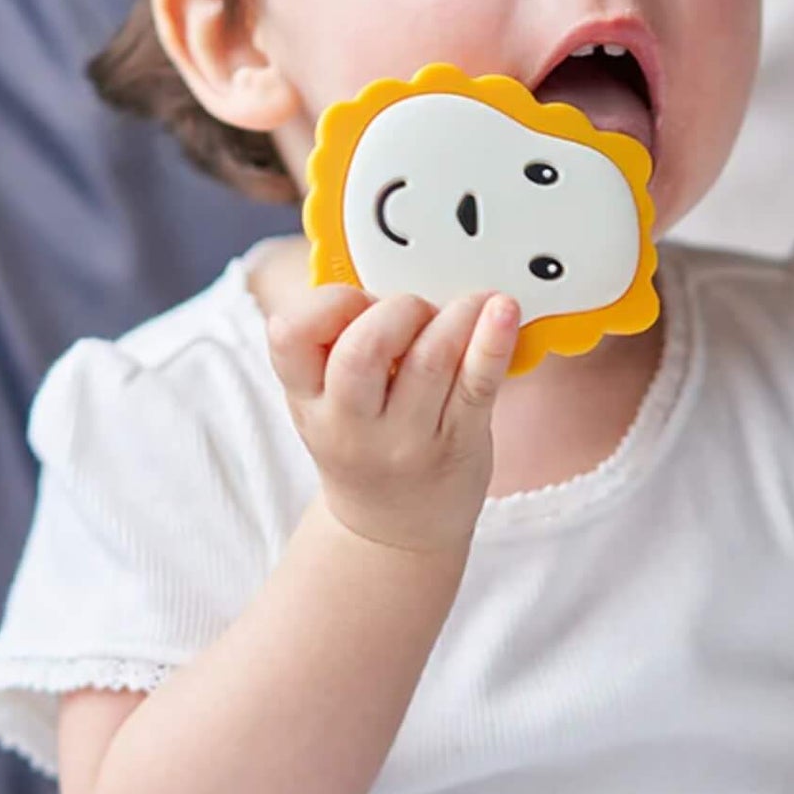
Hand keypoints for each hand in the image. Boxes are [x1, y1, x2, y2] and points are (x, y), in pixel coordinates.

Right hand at [267, 283, 518, 553]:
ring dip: (453, 316)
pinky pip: (478, 386)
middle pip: (362, 351)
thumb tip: (391, 264)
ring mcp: (406, 439)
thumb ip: (339, 343)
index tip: (355, 300)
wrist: (394, 529)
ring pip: (429, 361)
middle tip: (415, 310)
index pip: (289, 337)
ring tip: (469, 303)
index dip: (324, 305)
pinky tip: (503, 310)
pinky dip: (493, 343)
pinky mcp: (459, 442)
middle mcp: (350, 423)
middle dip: (394, 311)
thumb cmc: (363, 439)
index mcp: (307, 399)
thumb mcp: (326, 400)